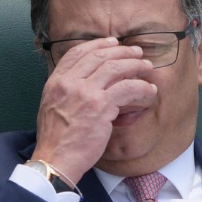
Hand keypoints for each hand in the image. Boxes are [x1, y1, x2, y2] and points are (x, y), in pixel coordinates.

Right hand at [32, 37, 156, 181]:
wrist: (55, 159)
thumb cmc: (56, 140)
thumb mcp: (52, 107)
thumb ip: (67, 92)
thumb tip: (88, 84)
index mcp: (55, 82)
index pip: (77, 53)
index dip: (97, 44)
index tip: (113, 43)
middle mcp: (69, 83)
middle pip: (99, 56)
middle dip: (122, 51)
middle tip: (136, 53)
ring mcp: (84, 93)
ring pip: (115, 68)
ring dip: (135, 65)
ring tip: (146, 67)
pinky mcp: (100, 106)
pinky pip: (127, 88)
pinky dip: (142, 87)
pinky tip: (149, 91)